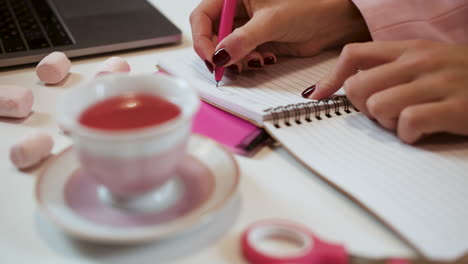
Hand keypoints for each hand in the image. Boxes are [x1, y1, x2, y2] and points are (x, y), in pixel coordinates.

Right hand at [190, 0, 369, 71]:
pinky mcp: (256, 40)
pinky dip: (247, 62)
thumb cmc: (307, 7)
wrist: (331, 22)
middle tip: (226, 67)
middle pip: (211, 34)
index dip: (202, 38)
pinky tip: (263, 60)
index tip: (211, 57)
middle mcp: (237, 9)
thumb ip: (243, 39)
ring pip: (226, 47)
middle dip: (219, 53)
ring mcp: (246, 26)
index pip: (203, 15)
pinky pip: (240, 55)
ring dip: (235, 60)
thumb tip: (220, 56)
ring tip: (253, 61)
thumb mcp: (271, 21)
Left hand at [311, 40, 467, 143]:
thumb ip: (390, 69)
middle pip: (358, 86)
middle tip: (382, 113)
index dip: (331, 78)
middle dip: (363, 107)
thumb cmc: (462, 78)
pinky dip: (408, 135)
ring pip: (378, 105)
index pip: (354, 54)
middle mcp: (420, 62)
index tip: (320, 96)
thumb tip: (346, 87)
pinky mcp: (455, 107)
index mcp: (409, 49)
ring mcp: (438, 83)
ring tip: (403, 123)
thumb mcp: (426, 62)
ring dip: (384, 122)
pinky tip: (419, 133)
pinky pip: (408, 122)